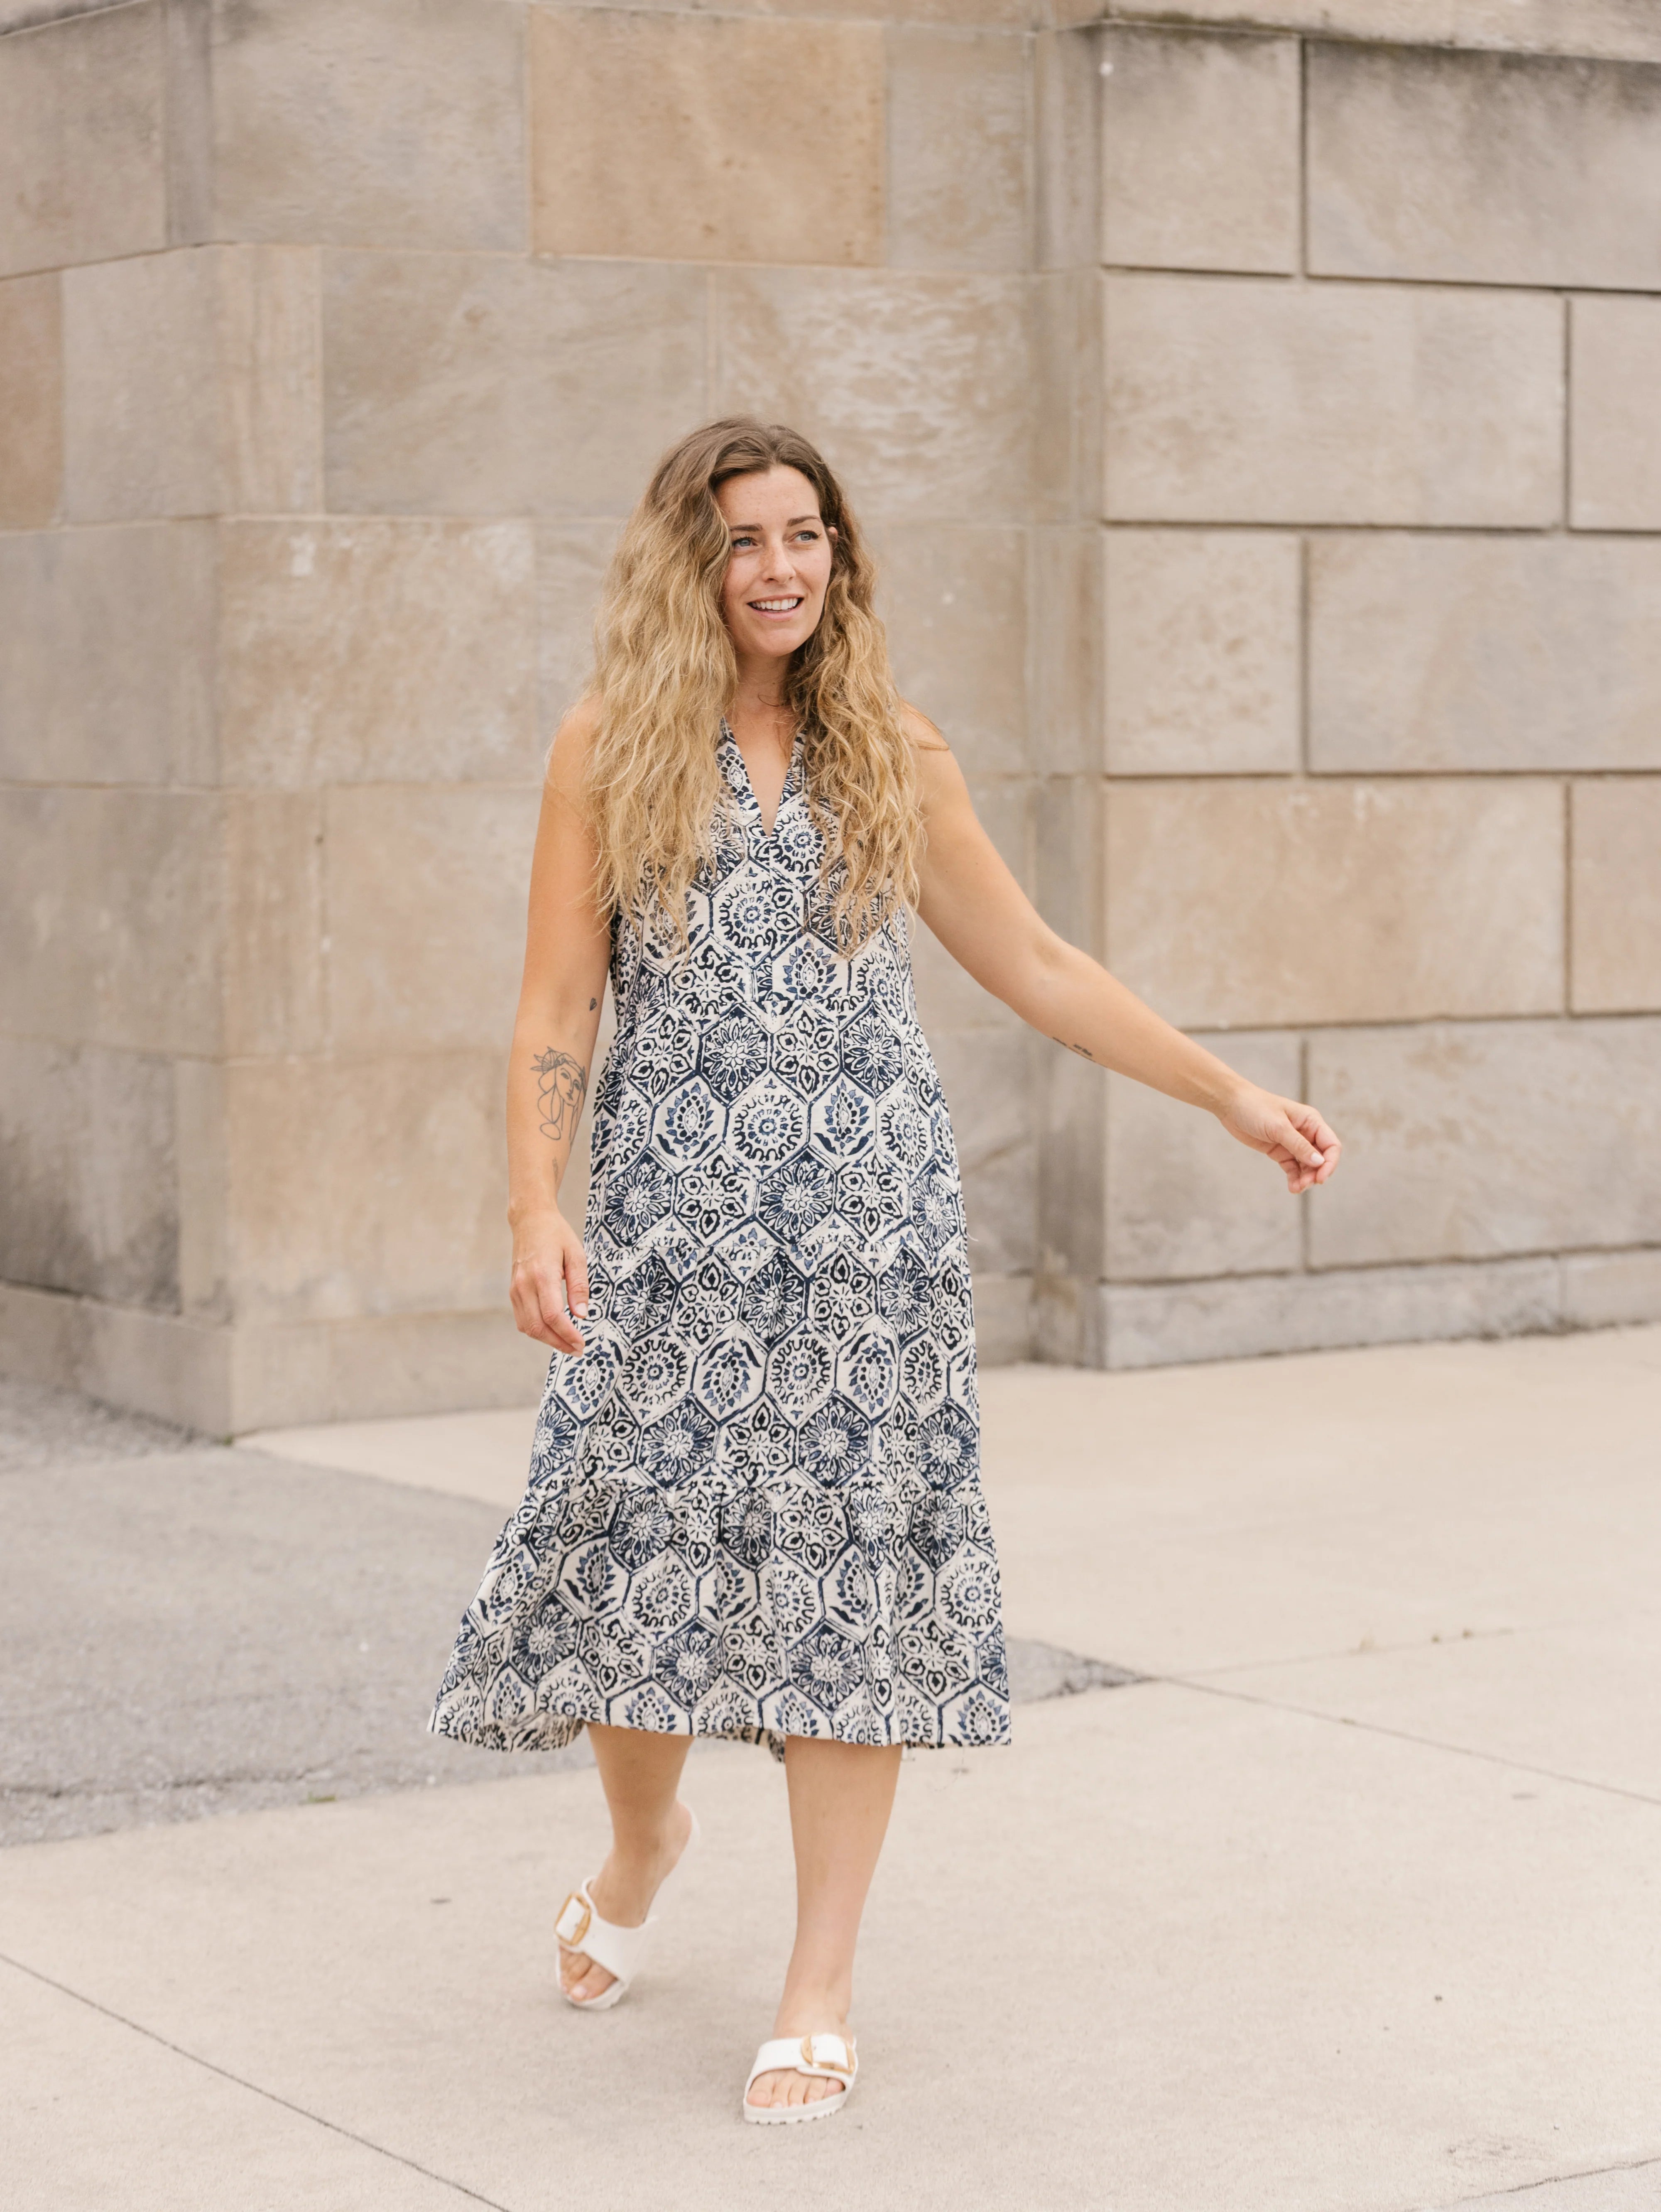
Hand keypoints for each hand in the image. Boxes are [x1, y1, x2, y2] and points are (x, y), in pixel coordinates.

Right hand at [509, 1208, 589, 1354]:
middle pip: (537, 1327)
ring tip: (567, 1344)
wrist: (530, 1220)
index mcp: (542, 1275)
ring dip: (547, 1340)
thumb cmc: (556, 1235)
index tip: (581, 1343)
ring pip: (527, 1327)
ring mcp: (515, 1289)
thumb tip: (582, 1315)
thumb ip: (579, 1286)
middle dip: (558, 1343)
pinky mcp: (512, 1291)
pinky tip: (552, 1332)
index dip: (567, 1334)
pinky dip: (536, 1330)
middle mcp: (524, 1285)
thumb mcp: (576, 1255)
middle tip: (577, 1350)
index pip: (552, 1316)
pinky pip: (521, 1319)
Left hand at [1216, 1084, 1341, 1194]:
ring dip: (1305, 1178)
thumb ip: (1299, 1145)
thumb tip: (1319, 1162)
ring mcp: (1293, 1143)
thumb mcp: (1278, 1127)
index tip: (1321, 1178)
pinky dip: (1294, 1178)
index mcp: (1311, 1121)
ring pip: (1307, 1166)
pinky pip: (1293, 1168)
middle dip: (1316, 1173)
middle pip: (1321, 1158)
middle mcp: (1306, 1132)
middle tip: (1305, 1185)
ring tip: (1297, 1189)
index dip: (1330, 1163)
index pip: (1331, 1145)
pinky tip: (1292, 1187)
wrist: (1231, 1105)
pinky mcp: (1280, 1151)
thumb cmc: (1256, 1108)